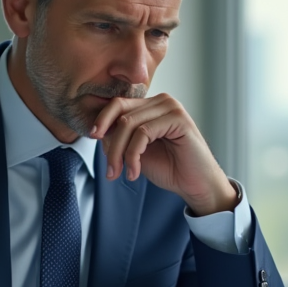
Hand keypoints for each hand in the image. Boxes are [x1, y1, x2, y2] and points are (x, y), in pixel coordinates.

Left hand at [90, 94, 237, 215]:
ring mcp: (171, 107)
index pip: (118, 104)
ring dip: (120, 153)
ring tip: (121, 174)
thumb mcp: (136, 151)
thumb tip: (99, 130)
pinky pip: (143, 133)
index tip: (92, 137)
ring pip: (129, 124)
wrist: (195, 185)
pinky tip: (135, 172)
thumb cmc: (169, 168)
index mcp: (151, 106)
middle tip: (110, 170)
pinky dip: (133, 155)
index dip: (102, 119)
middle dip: (110, 144)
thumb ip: (119, 137)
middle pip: (121, 113)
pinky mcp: (179, 119)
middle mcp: (161, 101)